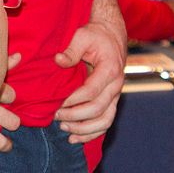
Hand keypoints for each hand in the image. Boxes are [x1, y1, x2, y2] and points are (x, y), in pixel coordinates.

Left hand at [54, 22, 126, 142]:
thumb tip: (58, 61)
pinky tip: (75, 138)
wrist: (112, 35)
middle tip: (56, 115)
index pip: (92, 91)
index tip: (58, 104)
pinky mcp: (112, 100)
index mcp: (110, 69)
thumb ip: (71, 49)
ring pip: (105, 120)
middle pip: (98, 109)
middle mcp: (116, 84)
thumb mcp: (83, 36)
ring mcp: (116, 94)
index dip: (74, 100)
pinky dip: (92, 134)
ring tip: (64, 129)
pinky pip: (106, 122)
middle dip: (75, 116)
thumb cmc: (96, 35)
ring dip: (84, 129)